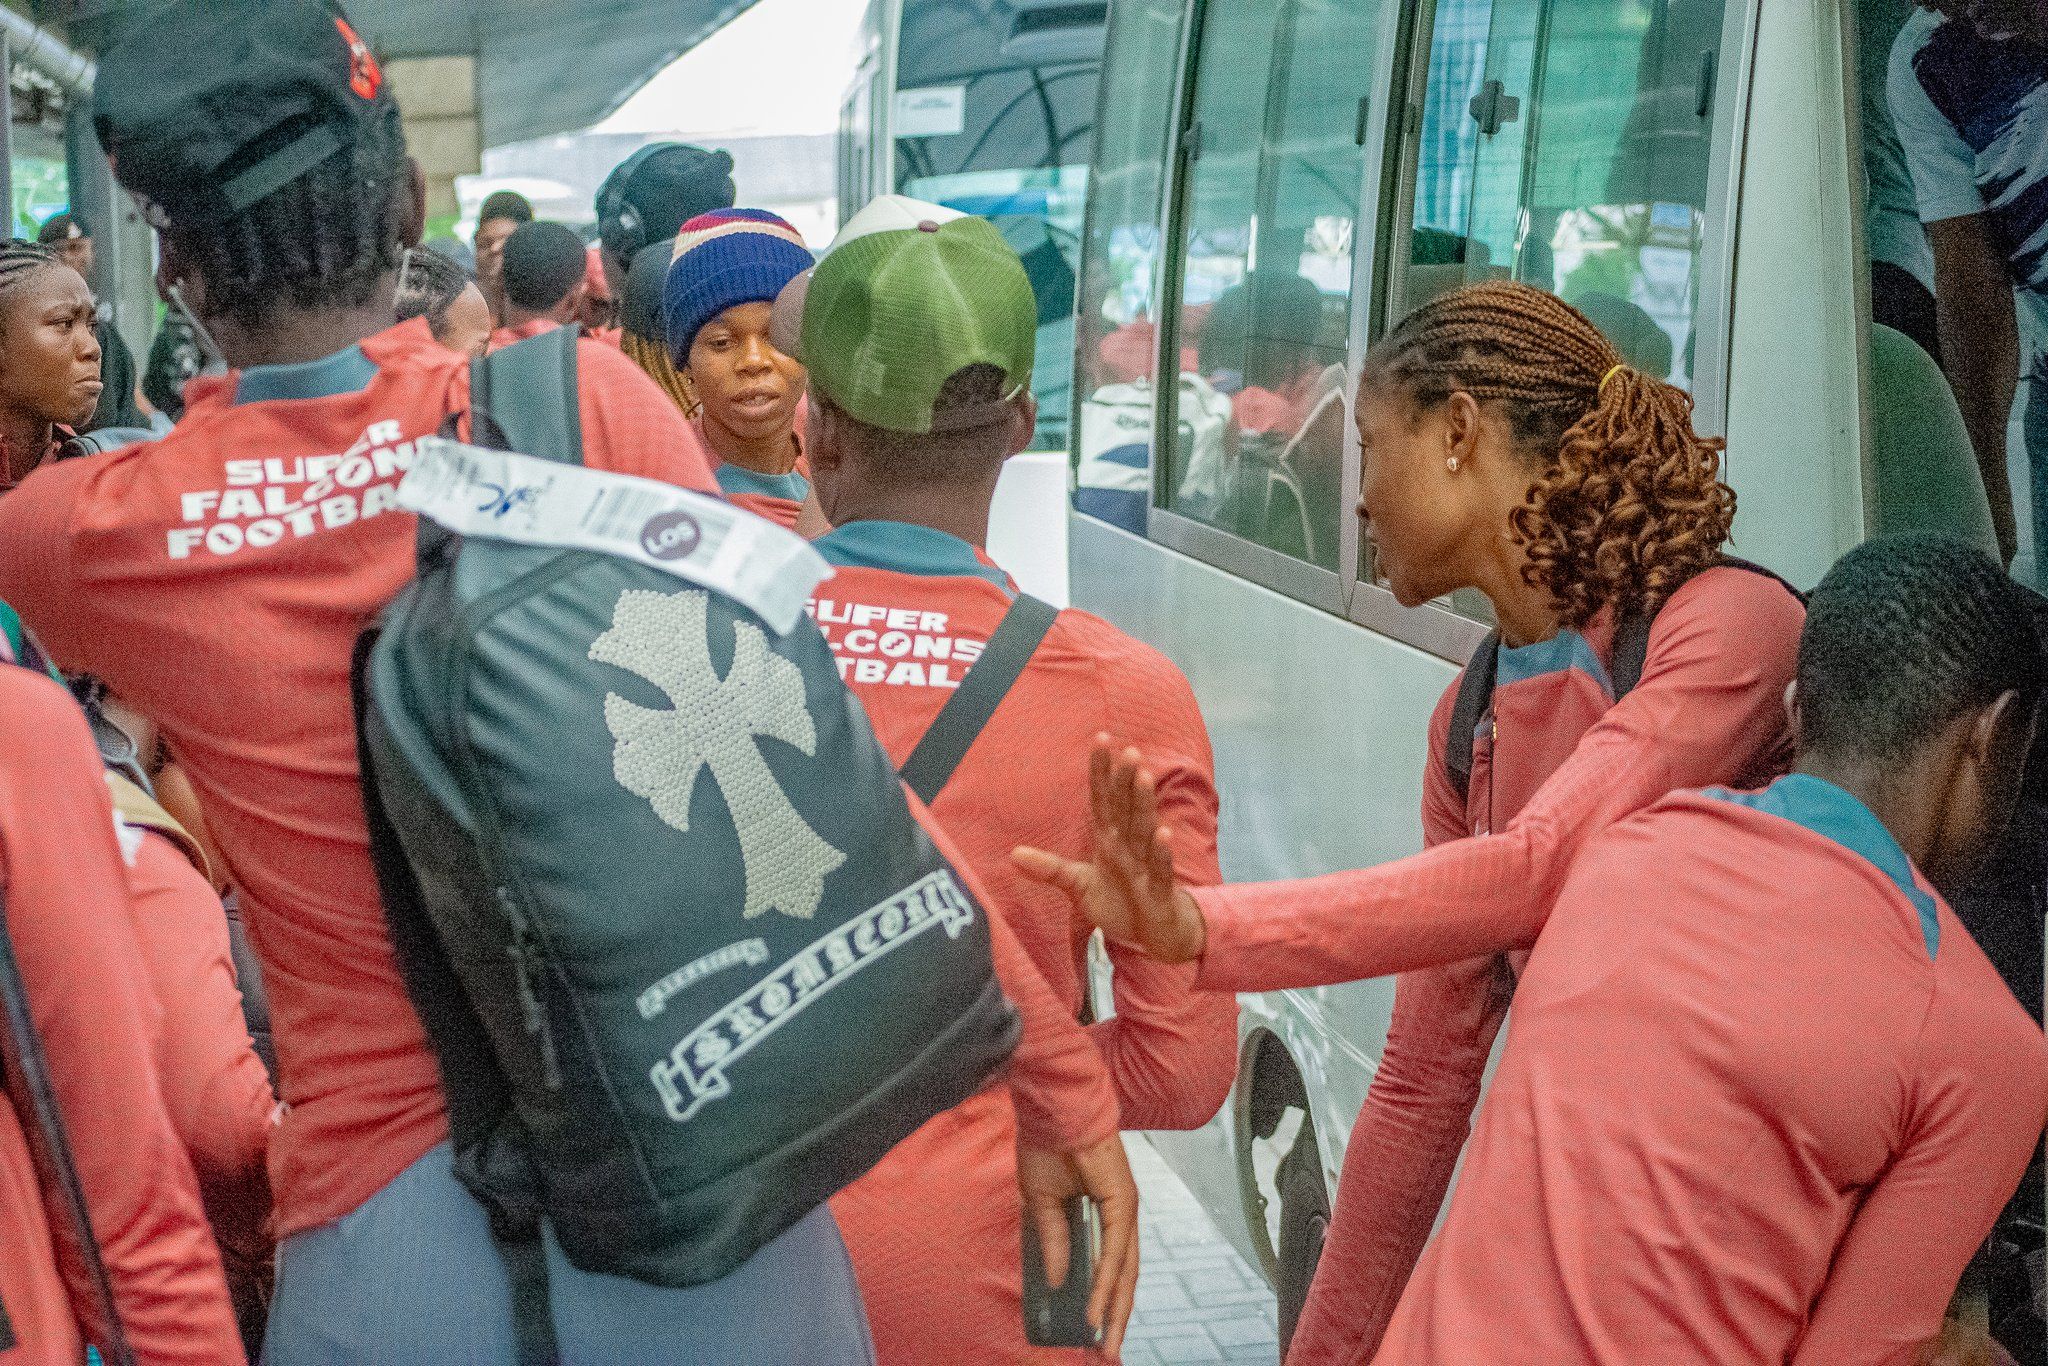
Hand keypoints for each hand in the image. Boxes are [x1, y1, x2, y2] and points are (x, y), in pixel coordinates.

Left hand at [1014, 736, 1206, 963]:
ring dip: (1143, 804)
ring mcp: (1145, 865)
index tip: (1101, 738)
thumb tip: (1012, 854)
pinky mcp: (1159, 889)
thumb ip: (1050, 869)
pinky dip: (1162, 853)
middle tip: (1127, 750)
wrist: (1151, 935)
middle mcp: (1128, 846)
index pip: (1103, 799)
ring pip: (1144, 829)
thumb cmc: (1117, 902)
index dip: (1101, 771)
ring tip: (1142, 776)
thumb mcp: (1077, 885)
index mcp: (1109, 839)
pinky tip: (1163, 834)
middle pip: (1125, 807)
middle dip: (1125, 780)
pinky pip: (1160, 869)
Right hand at [1016, 1135, 1140, 1358]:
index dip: (1104, 1300)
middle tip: (1105, 1354)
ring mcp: (1125, 1211)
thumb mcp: (1041, 1204)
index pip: (1110, 1268)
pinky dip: (1105, 1284)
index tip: (1094, 1333)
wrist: (1054, 1110)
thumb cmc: (1047, 1147)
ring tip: (1103, 1343)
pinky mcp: (1123, 1205)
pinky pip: (1115, 1254)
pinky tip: (1097, 1309)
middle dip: (1114, 1318)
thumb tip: (1054, 1280)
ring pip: (1124, 1272)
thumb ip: (1052, 1241)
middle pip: (1123, 1278)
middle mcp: (1121, 1217)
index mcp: (1103, 1214)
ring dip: (1114, 1310)